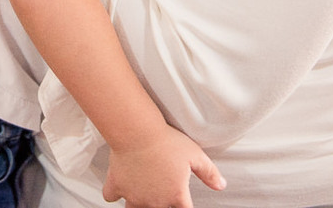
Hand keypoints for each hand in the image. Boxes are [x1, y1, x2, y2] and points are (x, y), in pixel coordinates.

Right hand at [102, 125, 225, 207]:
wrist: (137, 131)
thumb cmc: (165, 141)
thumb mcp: (195, 155)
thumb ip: (210, 173)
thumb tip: (221, 185)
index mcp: (175, 196)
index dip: (184, 206)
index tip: (182, 201)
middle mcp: (154, 201)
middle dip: (162, 204)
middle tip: (161, 189)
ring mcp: (133, 195)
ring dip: (137, 205)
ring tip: (141, 194)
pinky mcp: (116, 186)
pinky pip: (111, 197)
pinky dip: (114, 192)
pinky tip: (119, 185)